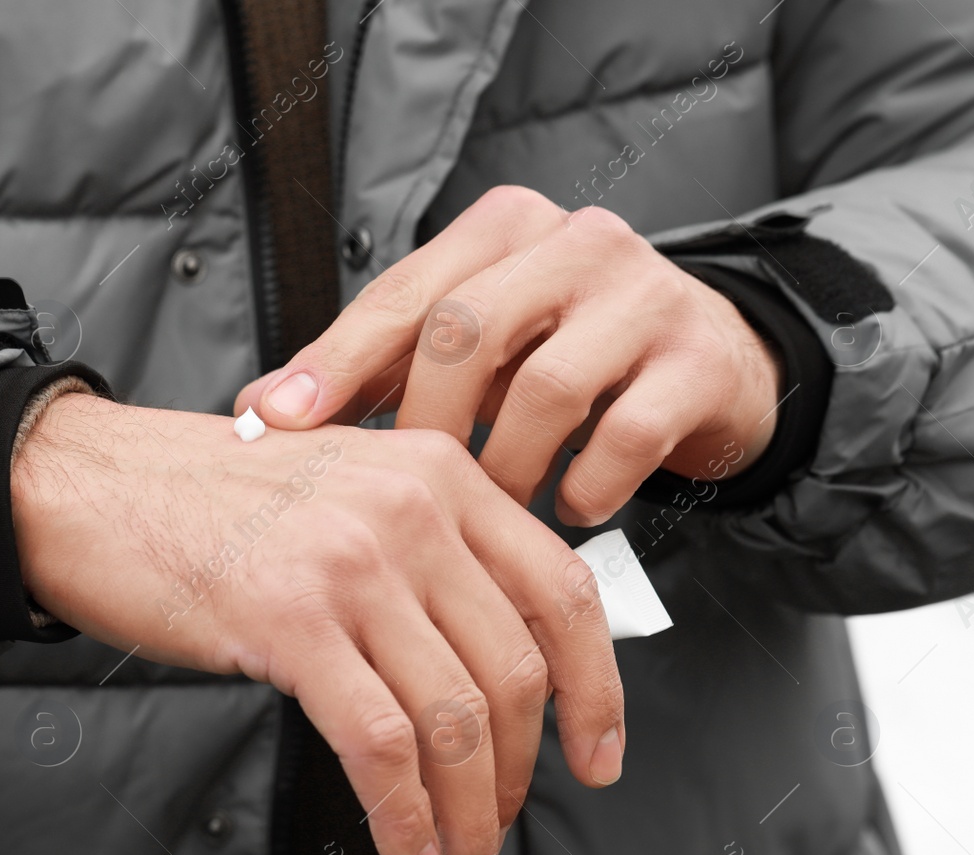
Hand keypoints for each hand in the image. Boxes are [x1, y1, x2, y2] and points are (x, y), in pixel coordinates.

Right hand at [11, 393, 623, 854]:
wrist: (83, 483)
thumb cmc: (203, 502)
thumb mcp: (343, 494)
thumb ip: (423, 556)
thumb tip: (483, 672)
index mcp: (438, 474)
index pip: (561, 590)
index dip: (594, 689)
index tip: (597, 756)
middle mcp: (411, 509)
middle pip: (512, 668)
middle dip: (517, 778)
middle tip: (498, 836)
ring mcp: (352, 562)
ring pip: (454, 717)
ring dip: (468, 816)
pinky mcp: (289, 618)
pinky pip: (381, 742)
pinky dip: (404, 814)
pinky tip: (405, 852)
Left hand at [234, 186, 782, 525]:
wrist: (712, 366)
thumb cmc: (565, 358)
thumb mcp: (469, 350)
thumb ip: (374, 370)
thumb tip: (261, 412)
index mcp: (505, 229)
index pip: (404, 294)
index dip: (338, 362)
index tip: (281, 423)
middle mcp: (575, 243)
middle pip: (465, 332)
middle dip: (426, 425)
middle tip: (413, 492)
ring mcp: (646, 296)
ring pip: (544, 387)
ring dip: (506, 466)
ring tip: (496, 505)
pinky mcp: (699, 361)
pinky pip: (626, 434)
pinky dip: (585, 485)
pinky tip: (570, 506)